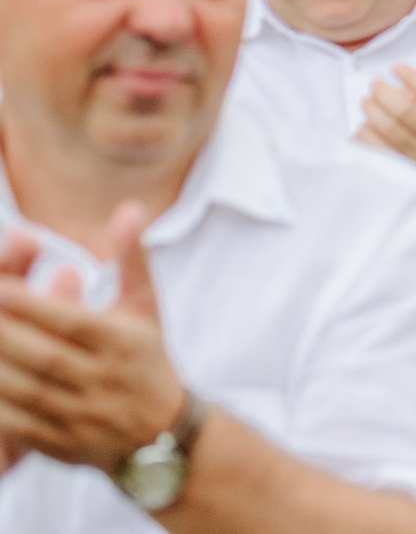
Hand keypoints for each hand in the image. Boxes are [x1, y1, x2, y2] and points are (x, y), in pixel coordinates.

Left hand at [0, 203, 187, 474]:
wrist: (162, 435)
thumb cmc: (146, 360)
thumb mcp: (147, 309)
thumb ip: (132, 259)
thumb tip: (128, 209)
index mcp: (126, 344)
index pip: (74, 323)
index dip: (35, 306)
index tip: (2, 288)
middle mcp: (105, 381)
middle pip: (44, 356)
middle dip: (5, 333)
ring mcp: (82, 416)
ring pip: (27, 390)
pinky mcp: (61, 444)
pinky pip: (18, 425)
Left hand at [354, 55, 415, 190]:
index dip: (414, 78)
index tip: (397, 67)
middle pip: (408, 113)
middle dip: (386, 94)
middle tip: (377, 83)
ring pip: (392, 132)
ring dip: (375, 113)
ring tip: (368, 100)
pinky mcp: (410, 171)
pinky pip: (383, 152)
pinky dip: (370, 137)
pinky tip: (366, 124)